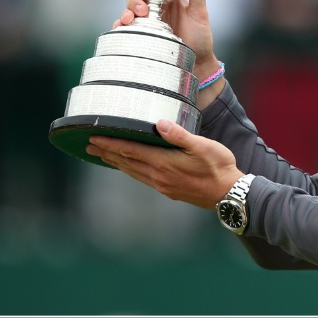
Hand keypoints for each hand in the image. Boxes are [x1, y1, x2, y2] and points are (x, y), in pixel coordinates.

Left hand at [86, 119, 242, 209]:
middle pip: (126, 162)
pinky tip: (129, 168)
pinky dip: (129, 171)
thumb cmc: (218, 167)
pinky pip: (141, 178)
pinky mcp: (168, 190)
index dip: (111, 144)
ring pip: (132, 172)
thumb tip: (161, 123)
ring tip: (103, 156)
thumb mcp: (203, 146)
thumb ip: (180, 135)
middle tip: (89, 146)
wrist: (228, 194)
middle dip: (107, 153)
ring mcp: (162, 185)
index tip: (94, 138)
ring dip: (116, 163)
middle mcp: (158, 176)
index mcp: (164, 163)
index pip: (131, 151)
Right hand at [114, 0, 224, 103]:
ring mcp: (148, 21)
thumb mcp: (200, 13)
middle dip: (133, 0)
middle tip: (142, 10)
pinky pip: (127, 28)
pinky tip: (121, 28)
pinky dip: (120, 26)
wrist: (197, 62)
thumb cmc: (201, 37)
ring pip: (129, 11)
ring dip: (126, 12)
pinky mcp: (144, 35)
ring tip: (131, 20)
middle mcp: (156, 7)